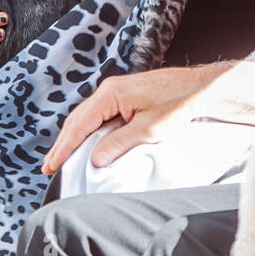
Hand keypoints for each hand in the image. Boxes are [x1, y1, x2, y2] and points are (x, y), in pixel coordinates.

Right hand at [41, 61, 251, 174]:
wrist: (204, 88)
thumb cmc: (181, 103)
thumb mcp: (149, 129)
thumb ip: (119, 144)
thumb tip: (95, 159)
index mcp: (111, 93)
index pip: (79, 124)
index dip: (63, 147)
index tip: (51, 166)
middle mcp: (110, 89)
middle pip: (78, 119)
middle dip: (63, 144)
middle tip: (49, 167)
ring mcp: (118, 92)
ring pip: (88, 117)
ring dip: (75, 138)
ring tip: (63, 159)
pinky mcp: (127, 97)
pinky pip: (101, 116)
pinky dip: (89, 132)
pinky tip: (87, 145)